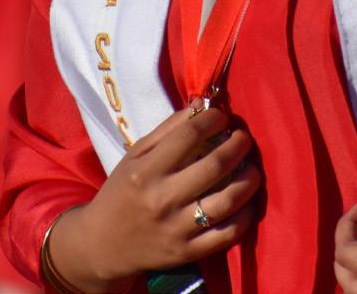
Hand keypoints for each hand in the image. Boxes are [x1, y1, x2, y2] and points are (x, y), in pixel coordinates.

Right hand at [49, 106, 260, 291]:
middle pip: (214, 167)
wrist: (103, 245)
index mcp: (146, 171)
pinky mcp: (187, 253)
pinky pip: (226, 235)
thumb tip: (202, 104)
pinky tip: (248, 203)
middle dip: (237, 146)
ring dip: (248, 181)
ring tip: (253, 169)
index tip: (222, 116)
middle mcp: (162, 199)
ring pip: (226, 202)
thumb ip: (169, 129)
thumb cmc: (122, 191)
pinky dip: (245, 217)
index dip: (213, 120)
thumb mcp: (135, 155)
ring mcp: (176, 229)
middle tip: (244, 138)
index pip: (189, 136)